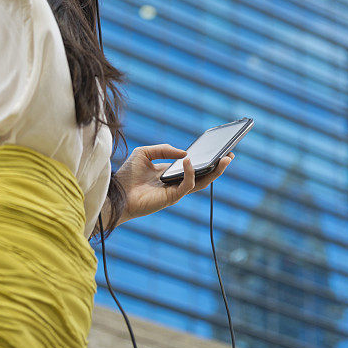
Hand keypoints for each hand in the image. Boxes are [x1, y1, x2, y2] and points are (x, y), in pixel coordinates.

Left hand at [115, 144, 234, 223]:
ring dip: (215, 172)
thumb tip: (186, 154)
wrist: (117, 193)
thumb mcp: (145, 153)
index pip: (193, 167)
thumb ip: (165, 149)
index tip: (218, 149)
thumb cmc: (128, 175)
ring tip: (225, 159)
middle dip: (218, 167)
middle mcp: (176, 183)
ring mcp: (176, 191)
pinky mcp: (172, 197)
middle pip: (203, 176)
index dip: (205, 159)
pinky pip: (187, 185)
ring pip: (201, 183)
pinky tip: (190, 161)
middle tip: (230, 155)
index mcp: (171, 173)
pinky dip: (192, 173)